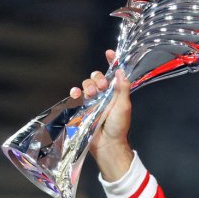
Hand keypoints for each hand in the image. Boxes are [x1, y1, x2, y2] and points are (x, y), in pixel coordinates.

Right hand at [70, 48, 134, 180]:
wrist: (107, 144)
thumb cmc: (118, 127)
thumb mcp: (124, 106)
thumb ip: (122, 89)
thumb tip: (121, 71)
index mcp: (115, 93)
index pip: (113, 74)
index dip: (111, 62)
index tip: (109, 53)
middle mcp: (103, 95)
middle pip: (97, 77)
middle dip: (98, 78)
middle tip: (102, 87)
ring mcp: (92, 102)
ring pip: (86, 84)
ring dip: (88, 85)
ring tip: (91, 94)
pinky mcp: (82, 108)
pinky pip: (76, 96)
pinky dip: (74, 92)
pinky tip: (76, 94)